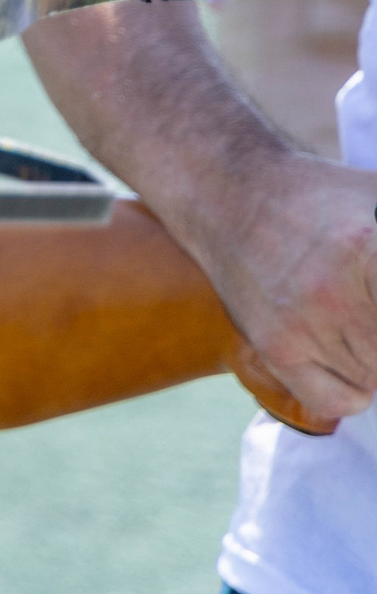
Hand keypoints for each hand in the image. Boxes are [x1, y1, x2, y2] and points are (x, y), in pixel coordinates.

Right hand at [192, 157, 376, 421]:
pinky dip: (355, 387)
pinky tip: (347, 349)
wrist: (230, 193)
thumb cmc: (327, 198)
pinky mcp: (275, 346)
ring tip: (360, 313)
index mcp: (370, 248)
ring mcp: (301, 323)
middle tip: (367, 304)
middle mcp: (335, 290)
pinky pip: (341, 400)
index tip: (374, 300)